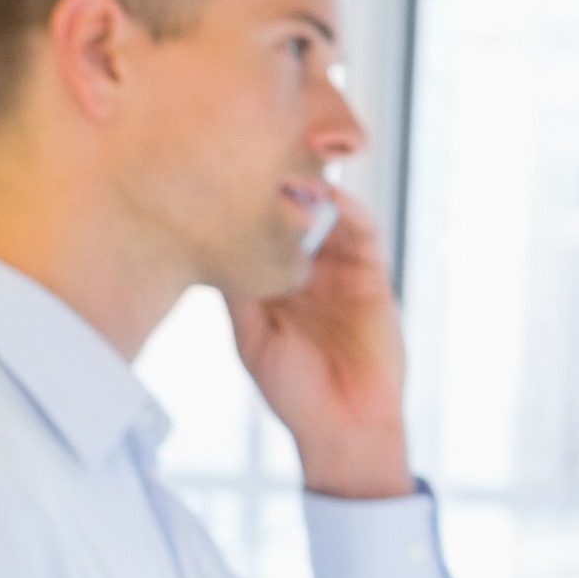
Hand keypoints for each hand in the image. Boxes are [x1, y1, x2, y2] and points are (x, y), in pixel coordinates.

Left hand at [234, 181, 411, 498]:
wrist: (341, 422)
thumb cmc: (292, 389)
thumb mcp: (251, 337)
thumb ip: (238, 294)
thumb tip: (207, 250)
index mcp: (273, 281)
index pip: (258, 230)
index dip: (242, 204)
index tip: (217, 176)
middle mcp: (306, 268)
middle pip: (294, 213)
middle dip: (277, 184)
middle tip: (254, 154)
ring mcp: (340, 268)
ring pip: (328, 213)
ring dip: (313, 188)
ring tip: (289, 166)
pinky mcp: (371, 274)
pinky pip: (363, 231)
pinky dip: (349, 209)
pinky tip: (331, 195)